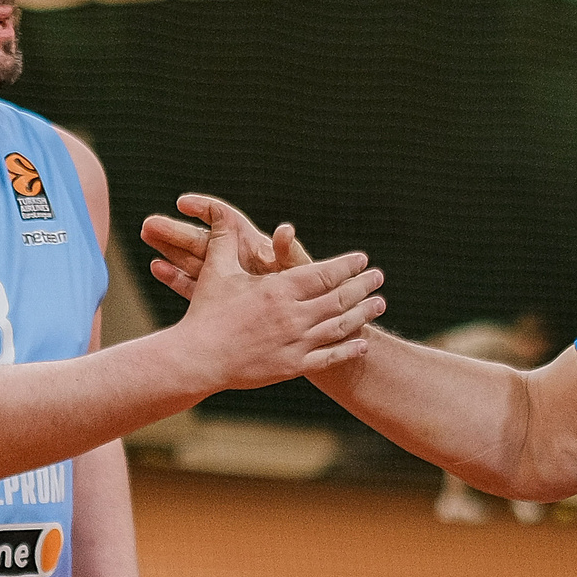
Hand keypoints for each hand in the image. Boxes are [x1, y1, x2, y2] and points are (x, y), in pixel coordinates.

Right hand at [143, 195, 312, 299]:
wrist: (295, 341)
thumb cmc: (301, 300)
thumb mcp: (290, 276)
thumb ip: (286, 252)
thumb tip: (286, 231)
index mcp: (256, 249)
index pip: (228, 220)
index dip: (206, 210)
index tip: (183, 203)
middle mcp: (239, 264)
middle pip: (204, 240)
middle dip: (177, 230)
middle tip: (149, 224)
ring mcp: (228, 285)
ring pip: (194, 261)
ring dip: (171, 248)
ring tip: (146, 234)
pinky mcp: (222, 305)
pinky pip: (195, 287)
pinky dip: (176, 277)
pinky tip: (156, 267)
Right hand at [170, 204, 382, 388]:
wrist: (197, 359)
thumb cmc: (205, 312)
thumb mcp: (217, 270)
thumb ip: (224, 238)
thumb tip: (221, 209)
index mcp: (279, 290)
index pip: (324, 273)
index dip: (347, 265)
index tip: (361, 259)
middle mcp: (293, 316)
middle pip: (339, 298)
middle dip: (362, 286)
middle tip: (378, 278)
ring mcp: (295, 344)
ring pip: (340, 326)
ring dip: (363, 314)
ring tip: (379, 304)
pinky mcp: (292, 367)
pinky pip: (329, 358)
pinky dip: (349, 349)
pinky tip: (362, 343)